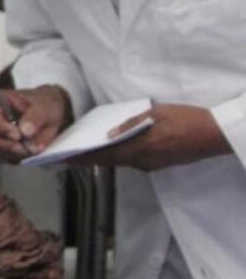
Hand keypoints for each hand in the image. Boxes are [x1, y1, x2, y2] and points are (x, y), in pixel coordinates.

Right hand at [0, 84, 72, 161]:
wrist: (50, 114)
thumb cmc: (44, 105)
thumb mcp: (45, 106)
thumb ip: (35, 117)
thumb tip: (25, 130)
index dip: (1, 127)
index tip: (18, 135)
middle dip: (5, 145)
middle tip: (23, 147)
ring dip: (10, 153)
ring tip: (29, 150)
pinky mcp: (0, 147)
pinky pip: (1, 157)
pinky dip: (14, 158)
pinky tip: (26, 152)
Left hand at [73, 103, 229, 171]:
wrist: (214, 135)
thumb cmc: (186, 119)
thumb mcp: (157, 114)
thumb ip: (131, 124)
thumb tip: (109, 134)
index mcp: (139, 148)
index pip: (104, 156)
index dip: (83, 158)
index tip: (64, 158)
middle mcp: (142, 161)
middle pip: (109, 161)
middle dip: (88, 159)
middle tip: (68, 156)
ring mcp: (150, 165)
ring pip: (121, 162)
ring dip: (103, 158)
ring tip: (85, 152)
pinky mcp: (158, 164)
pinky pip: (133, 161)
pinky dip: (119, 156)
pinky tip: (112, 149)